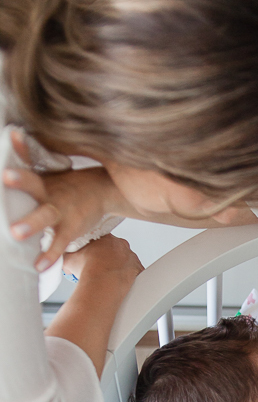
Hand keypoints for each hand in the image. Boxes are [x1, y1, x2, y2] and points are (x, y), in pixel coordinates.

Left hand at [3, 131, 119, 271]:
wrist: (102, 191)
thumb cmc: (66, 185)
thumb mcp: (46, 172)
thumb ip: (24, 164)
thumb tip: (8, 145)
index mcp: (40, 175)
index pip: (27, 156)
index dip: (20, 146)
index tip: (13, 135)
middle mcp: (48, 190)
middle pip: (33, 183)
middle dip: (20, 180)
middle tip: (5, 177)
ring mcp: (61, 209)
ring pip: (45, 215)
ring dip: (31, 224)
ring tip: (15, 233)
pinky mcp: (71, 227)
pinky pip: (59, 243)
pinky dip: (50, 255)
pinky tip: (39, 265)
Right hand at [62, 234, 142, 288]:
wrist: (102, 283)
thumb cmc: (87, 270)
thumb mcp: (69, 258)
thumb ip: (67, 254)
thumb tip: (63, 258)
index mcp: (104, 237)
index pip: (101, 240)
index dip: (95, 250)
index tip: (91, 258)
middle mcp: (120, 244)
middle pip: (114, 250)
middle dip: (108, 258)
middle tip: (99, 269)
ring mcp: (131, 256)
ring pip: (125, 261)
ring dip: (119, 268)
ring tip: (108, 279)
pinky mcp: (138, 269)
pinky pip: (135, 272)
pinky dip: (129, 277)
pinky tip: (121, 283)